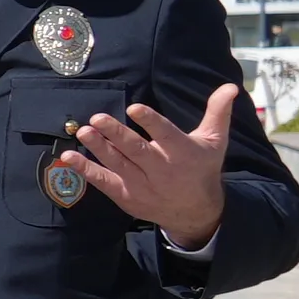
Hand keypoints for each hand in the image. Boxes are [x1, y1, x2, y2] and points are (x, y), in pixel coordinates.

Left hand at [68, 84, 239, 251]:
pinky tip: (68, 157)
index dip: (151, 122)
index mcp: (183, 153)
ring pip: (117, 164)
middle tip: (96, 118)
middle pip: (136, 150)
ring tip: (83, 131)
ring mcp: (142, 184)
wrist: (195, 211)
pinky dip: (85, 170)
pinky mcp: (126, 195)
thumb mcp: (214, 141)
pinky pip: (103, 182)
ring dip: (98, 148)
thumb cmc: (202, 168)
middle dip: (116, 135)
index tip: (135, 108)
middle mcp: (161, 169)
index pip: (166, 135)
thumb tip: (231, 86)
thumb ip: (217, 113)